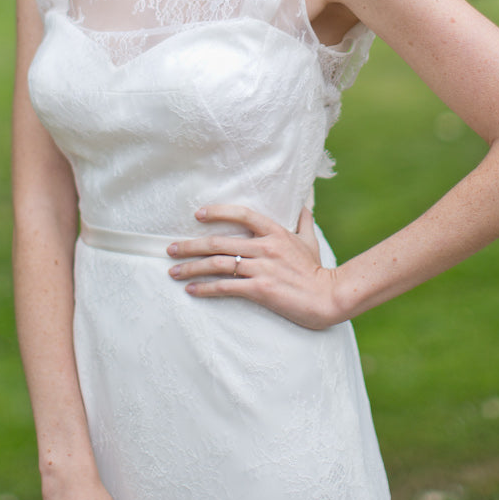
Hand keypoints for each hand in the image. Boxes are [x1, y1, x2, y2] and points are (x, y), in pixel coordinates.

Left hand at [167, 204, 340, 329]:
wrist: (328, 297)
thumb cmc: (318, 269)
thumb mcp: (310, 239)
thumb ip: (303, 220)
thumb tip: (302, 202)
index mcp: (275, 232)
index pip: (241, 214)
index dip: (218, 212)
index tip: (197, 215)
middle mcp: (265, 247)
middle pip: (219, 242)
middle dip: (190, 246)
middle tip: (170, 249)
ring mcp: (261, 268)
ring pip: (217, 264)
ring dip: (191, 268)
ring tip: (174, 272)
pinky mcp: (260, 290)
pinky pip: (225, 287)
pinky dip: (205, 288)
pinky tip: (191, 290)